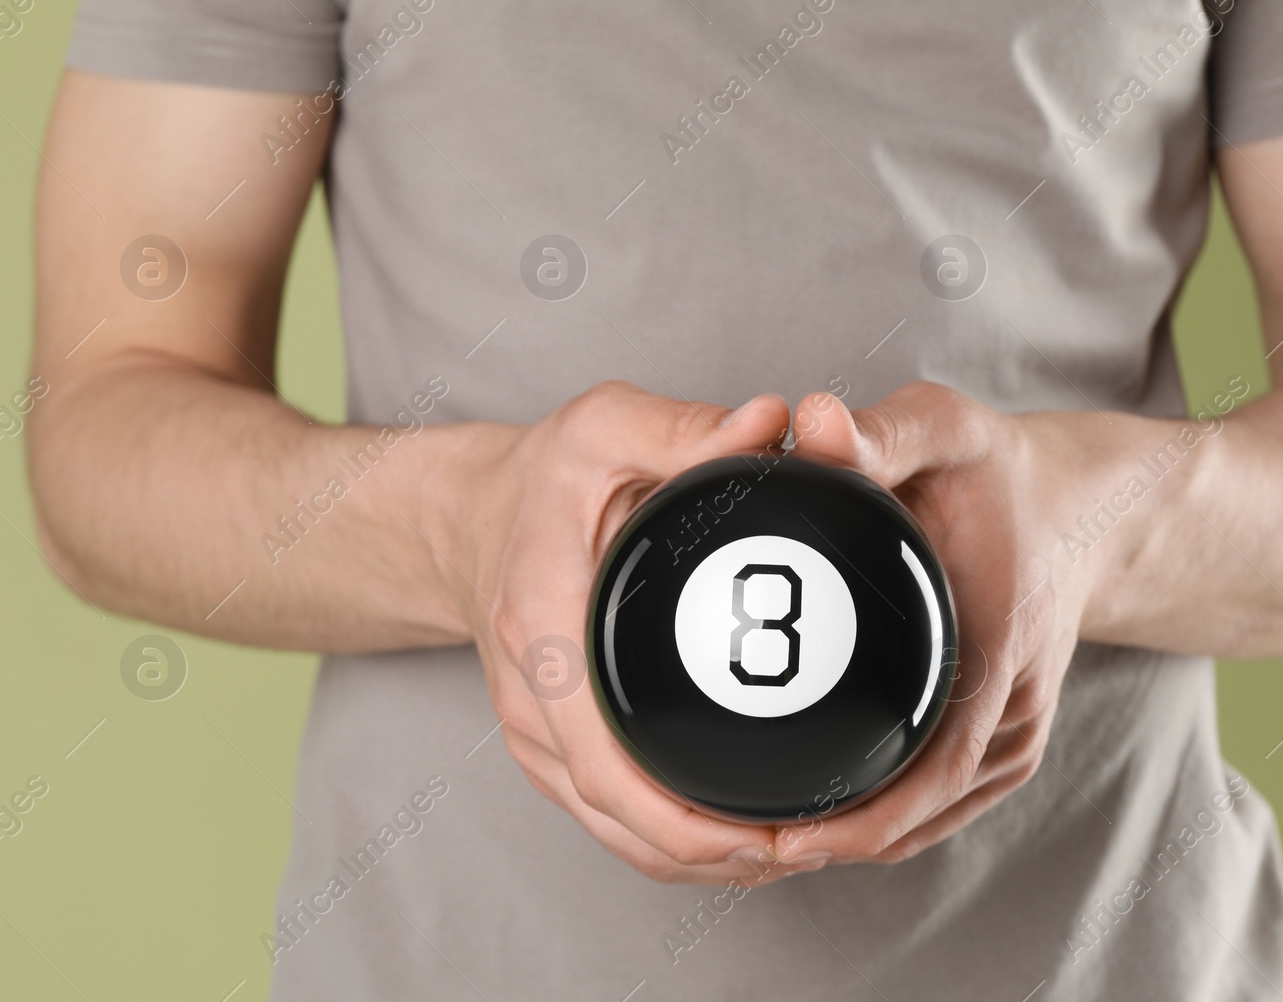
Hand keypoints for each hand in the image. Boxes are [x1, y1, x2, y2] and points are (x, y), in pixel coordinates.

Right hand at [442, 381, 819, 884]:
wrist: (471, 518)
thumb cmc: (541, 477)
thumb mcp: (605, 426)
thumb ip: (686, 428)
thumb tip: (773, 423)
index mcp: (542, 625)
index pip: (602, 754)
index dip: (681, 816)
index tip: (764, 832)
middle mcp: (530, 694)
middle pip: (616, 815)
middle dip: (713, 854)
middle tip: (811, 845)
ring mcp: (535, 729)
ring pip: (615, 831)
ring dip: (700, 860)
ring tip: (794, 850)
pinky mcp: (550, 743)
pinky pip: (612, 815)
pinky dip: (674, 840)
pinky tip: (743, 835)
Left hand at [779, 382, 1094, 864]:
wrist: (1081, 510)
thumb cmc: (1005, 474)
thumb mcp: (949, 430)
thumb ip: (881, 432)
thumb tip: (807, 415)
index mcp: (1002, 654)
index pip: (934, 772)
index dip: (859, 820)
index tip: (781, 839)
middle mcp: (1014, 714)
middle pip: (919, 817)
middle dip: (829, 844)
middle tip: (730, 844)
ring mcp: (1010, 737)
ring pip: (923, 822)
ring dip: (846, 843)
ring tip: (751, 843)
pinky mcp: (997, 743)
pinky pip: (931, 805)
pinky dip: (873, 823)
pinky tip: (803, 822)